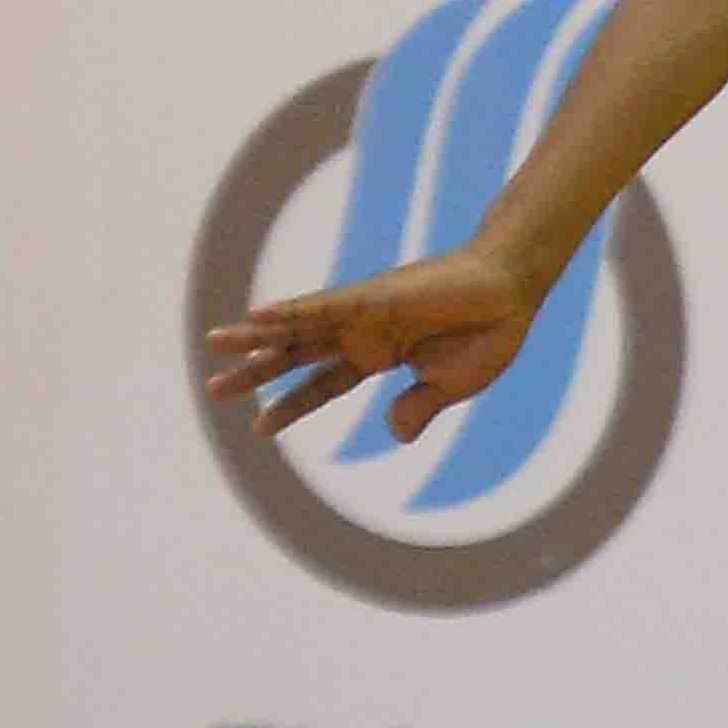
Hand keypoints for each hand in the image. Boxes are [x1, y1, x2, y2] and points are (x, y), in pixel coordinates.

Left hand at [202, 245, 544, 445]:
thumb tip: (395, 434)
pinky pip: (322, 306)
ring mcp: (362, 313)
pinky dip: (289, 311)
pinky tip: (256, 317)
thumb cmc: (489, 334)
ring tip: (214, 343)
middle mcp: (361, 333)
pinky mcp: (371, 296)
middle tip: (214, 388)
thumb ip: (419, 408)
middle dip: (256, 372)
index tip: (259, 427)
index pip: (322, 385)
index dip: (290, 406)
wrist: (512, 293)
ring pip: (298, 327)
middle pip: (296, 355)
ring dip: (255, 337)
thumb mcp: (451, 386)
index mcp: (379, 356)